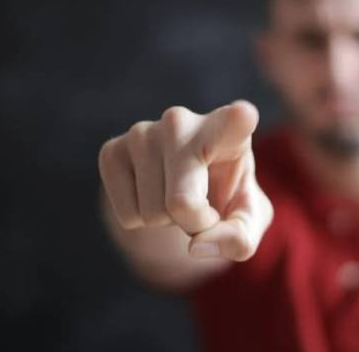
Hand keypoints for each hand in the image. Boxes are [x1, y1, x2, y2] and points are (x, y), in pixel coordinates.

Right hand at [98, 100, 272, 260]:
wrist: (182, 186)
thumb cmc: (225, 197)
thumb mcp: (247, 221)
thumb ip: (239, 239)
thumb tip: (196, 246)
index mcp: (229, 129)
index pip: (236, 121)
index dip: (239, 119)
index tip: (244, 113)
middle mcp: (182, 121)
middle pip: (181, 203)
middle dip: (193, 223)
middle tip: (203, 207)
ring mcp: (143, 132)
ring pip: (152, 214)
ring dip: (167, 221)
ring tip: (177, 195)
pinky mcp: (112, 150)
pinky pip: (127, 216)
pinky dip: (142, 220)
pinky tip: (153, 194)